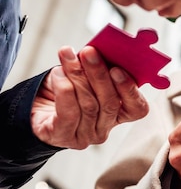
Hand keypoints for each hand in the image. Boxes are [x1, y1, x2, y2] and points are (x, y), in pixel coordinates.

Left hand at [31, 46, 148, 148]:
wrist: (35, 108)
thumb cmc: (66, 91)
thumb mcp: (87, 77)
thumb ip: (99, 67)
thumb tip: (99, 51)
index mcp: (119, 114)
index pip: (137, 109)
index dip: (130, 90)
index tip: (117, 69)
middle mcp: (105, 128)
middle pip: (110, 103)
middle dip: (99, 74)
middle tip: (89, 52)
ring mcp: (85, 136)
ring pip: (89, 105)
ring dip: (77, 75)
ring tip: (67, 57)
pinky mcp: (64, 136)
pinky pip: (68, 112)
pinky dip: (63, 88)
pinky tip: (58, 73)